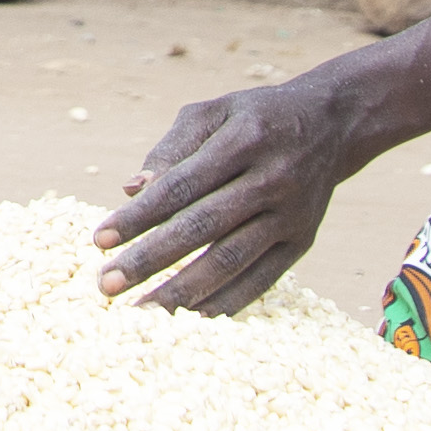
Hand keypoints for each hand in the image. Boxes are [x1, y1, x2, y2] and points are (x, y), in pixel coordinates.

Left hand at [95, 72, 369, 315]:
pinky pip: (261, 280)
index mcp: (243, 141)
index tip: (99, 241)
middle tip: (107, 286)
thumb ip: (170, 150)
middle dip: (151, 260)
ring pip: (232, 261)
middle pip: (203, 228)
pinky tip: (189, 317)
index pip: (181, 186)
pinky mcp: (302, 242)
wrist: (331, 125)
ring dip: (183, 291)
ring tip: (142, 312)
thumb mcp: (212, 114)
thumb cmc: (253, 118)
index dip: (139, 216)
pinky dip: (224, 302)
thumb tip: (130, 190)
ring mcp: (291, 215)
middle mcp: (271, 179)